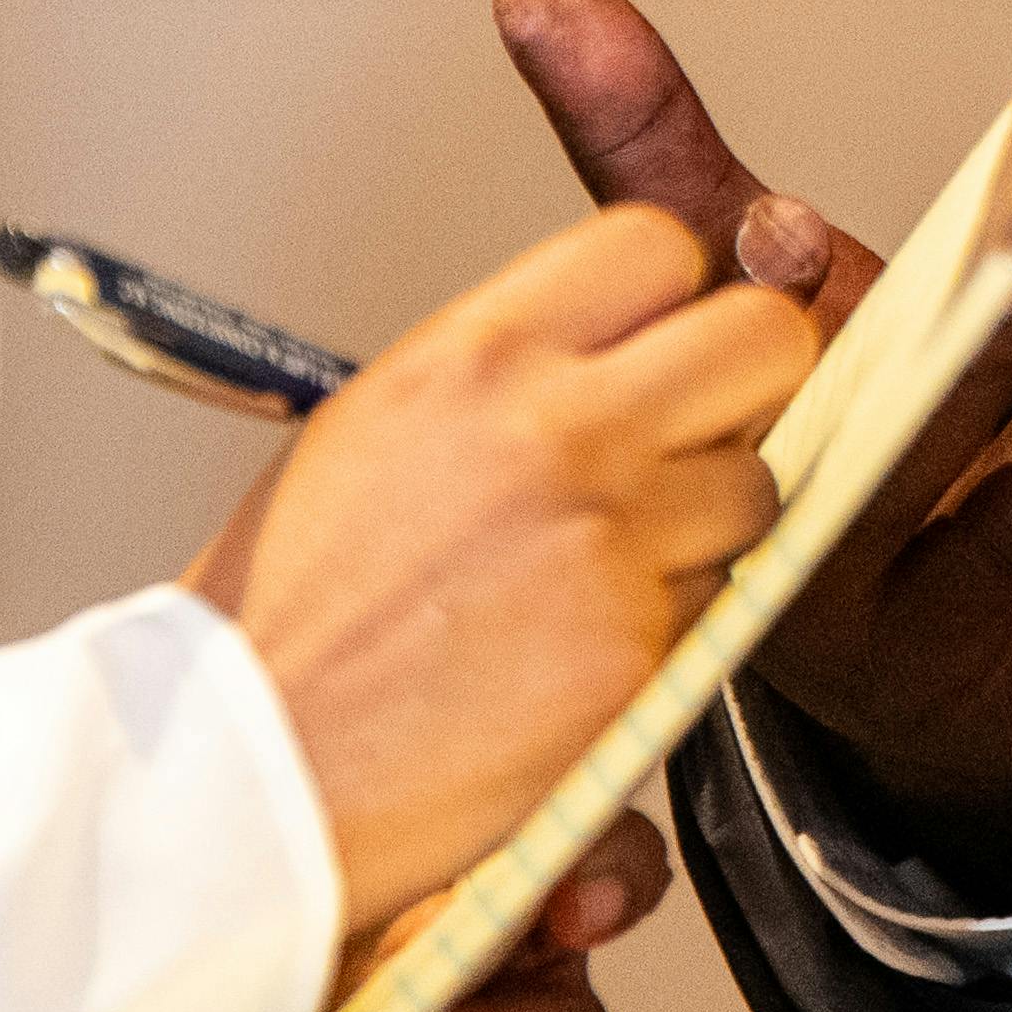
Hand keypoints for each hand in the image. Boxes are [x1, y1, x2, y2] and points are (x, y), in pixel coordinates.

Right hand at [192, 203, 811, 925]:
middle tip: (703, 441)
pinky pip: (719, 611)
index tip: (664, 343)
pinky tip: (582, 653)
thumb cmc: (298, 609)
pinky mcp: (634, 652)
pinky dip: (675, 633)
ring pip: (757, 490)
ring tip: (612, 572)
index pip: (660, 245)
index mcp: (476, 354)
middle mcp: (554, 427)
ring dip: (713, 529)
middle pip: (763, 342)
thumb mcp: (381, 426)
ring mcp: (606, 540)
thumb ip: (511, 374)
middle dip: (750, 388)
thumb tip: (626, 347)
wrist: (248, 766)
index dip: (680, 296)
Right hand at [493, 0, 1011, 824]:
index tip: (789, 225)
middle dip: (981, 362)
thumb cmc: (818, 425)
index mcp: (719, 508)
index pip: (740, 419)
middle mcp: (822, 610)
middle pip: (903, 476)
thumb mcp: (740, 299)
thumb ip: (649, 149)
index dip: (771, 323)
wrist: (906, 643)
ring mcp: (951, 660)